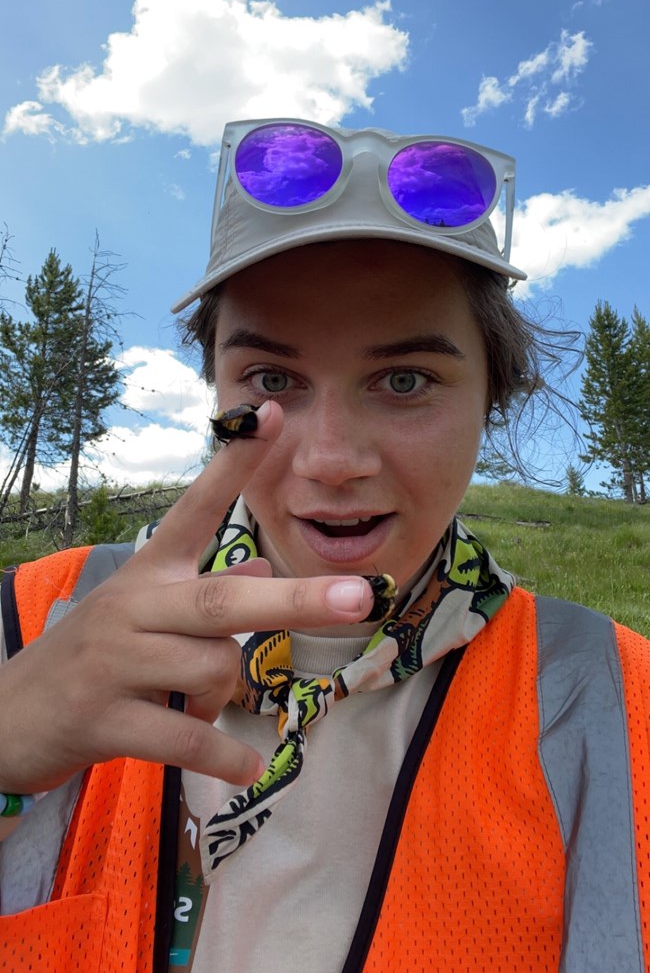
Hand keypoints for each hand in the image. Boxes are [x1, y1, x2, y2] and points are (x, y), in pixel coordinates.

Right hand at [0, 401, 374, 795]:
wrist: (8, 718)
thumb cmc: (96, 658)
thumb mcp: (145, 614)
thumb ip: (205, 591)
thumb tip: (263, 570)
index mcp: (147, 573)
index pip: (195, 509)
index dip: (234, 464)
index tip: (272, 416)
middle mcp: (134, 606)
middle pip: (223, 599)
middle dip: (296, 601)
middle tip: (360, 598)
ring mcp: (116, 661)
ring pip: (213, 670)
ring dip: (224, 698)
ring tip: (194, 709)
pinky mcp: (105, 718)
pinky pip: (186, 737)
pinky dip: (222, 755)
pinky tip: (245, 768)